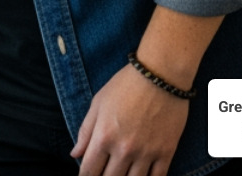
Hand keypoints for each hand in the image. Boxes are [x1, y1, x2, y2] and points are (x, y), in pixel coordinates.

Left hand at [70, 63, 188, 175]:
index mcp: (104, 136)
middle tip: (103, 174)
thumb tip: (75, 154)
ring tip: (121, 174)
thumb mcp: (98, 104)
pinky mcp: (167, 152)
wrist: (160, 75)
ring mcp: (147, 153)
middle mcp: (124, 149)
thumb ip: (85, 131)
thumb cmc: (125, 85)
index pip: (89, 170)